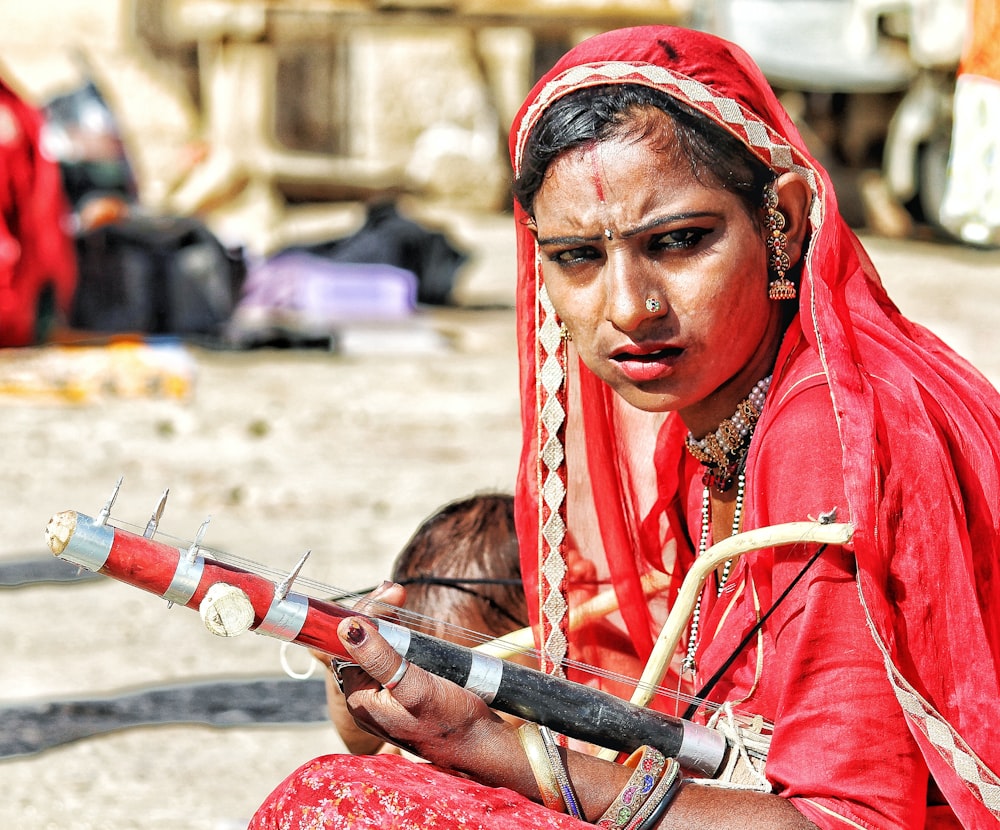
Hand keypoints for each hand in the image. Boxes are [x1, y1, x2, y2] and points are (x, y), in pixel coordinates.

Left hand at [336, 611, 517, 779]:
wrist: (482, 746)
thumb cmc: (452, 721)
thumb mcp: (415, 687)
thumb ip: (381, 658)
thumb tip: (346, 627)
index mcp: (361, 700)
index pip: (348, 647)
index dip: (363, 616)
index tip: (384, 594)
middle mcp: (368, 698)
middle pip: (359, 645)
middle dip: (374, 613)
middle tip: (395, 589)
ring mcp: (385, 694)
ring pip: (375, 647)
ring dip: (384, 619)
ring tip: (396, 595)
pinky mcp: (403, 689)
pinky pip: (390, 655)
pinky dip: (395, 633)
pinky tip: (402, 619)